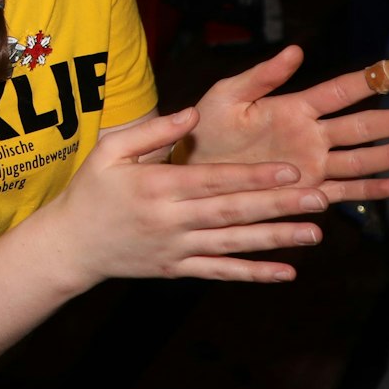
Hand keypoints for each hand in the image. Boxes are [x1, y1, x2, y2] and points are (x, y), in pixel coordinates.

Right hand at [39, 108, 327, 286]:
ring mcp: (175, 248)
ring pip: (233, 244)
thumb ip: (151, 132)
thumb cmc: (90, 191)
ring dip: (276, 239)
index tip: (290, 170)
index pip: (214, 180)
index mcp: (157, 186)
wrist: (69, 245)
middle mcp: (170, 219)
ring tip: (314, 233)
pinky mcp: (176, 269)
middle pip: (232, 212)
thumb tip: (192, 113)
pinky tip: (285, 272)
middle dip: (278, 206)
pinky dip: (253, 274)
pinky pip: (220, 272)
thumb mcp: (109, 151)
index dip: (253, 176)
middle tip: (318, 198)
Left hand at [182, 45, 388, 201]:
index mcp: (293, 108)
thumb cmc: (202, 129)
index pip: (340, 92)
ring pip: (362, 159)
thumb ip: (260, 77)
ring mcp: (310, 165)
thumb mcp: (226, 97)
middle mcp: (310, 136)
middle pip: (364, 127)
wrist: (186, 170)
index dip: (371, 82)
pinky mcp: (303, 192)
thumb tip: (296, 50)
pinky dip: (367, 190)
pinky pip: (341, 190)